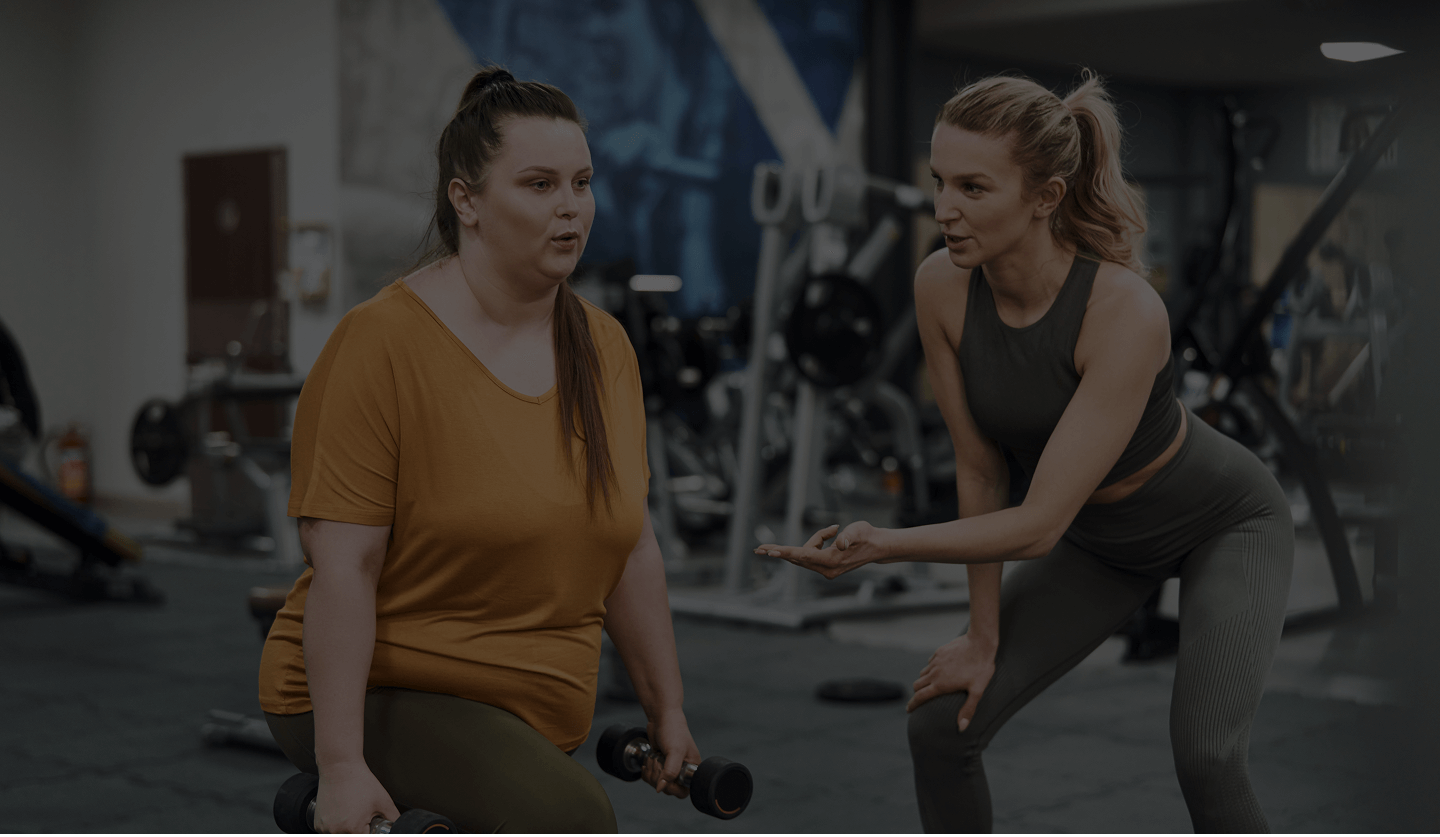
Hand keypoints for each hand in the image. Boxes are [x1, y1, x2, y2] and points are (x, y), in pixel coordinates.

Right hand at [313, 760, 399, 833]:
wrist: (340, 768)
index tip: (368, 820)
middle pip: (352, 836)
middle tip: (360, 812)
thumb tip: (397, 827)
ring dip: (346, 828)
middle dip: (359, 828)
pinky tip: (340, 810)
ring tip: (350, 809)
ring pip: (340, 834)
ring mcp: (325, 828)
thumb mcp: (384, 801)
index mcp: (353, 828)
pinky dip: (335, 825)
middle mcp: (336, 831)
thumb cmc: (359, 782)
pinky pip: (329, 831)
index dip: (369, 829)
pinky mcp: (317, 824)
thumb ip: (393, 818)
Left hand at [642, 711, 699, 799]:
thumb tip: (661, 788)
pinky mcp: (660, 765)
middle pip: (667, 789)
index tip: (664, 775)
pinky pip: (651, 778)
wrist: (661, 717)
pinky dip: (647, 771)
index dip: (671, 787)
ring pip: (657, 784)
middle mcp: (682, 770)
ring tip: (654, 758)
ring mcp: (670, 768)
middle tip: (658, 761)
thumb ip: (670, 771)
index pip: (682, 791)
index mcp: (692, 769)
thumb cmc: (674, 730)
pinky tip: (649, 760)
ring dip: (651, 772)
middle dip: (658, 777)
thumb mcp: (675, 751)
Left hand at [754, 521, 889, 579]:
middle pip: (798, 558)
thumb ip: (848, 535)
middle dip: (780, 552)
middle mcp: (826, 569)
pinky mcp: (826, 567)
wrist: (877, 547)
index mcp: (832, 561)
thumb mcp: (858, 529)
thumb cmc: (867, 535)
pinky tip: (832, 534)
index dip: (787, 552)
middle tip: (758, 549)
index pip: (804, 556)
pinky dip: (815, 544)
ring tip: (835, 530)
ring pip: (805, 555)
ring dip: (809, 543)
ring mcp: (826, 570)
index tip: (772, 552)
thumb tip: (840, 542)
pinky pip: (811, 554)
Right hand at [907, 633, 996, 732]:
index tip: (909, 710)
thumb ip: (968, 709)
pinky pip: (930, 662)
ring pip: (923, 673)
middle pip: (917, 685)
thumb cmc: (981, 668)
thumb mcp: (977, 691)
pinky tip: (939, 669)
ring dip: (924, 680)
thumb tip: (962, 728)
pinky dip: (931, 669)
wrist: (980, 643)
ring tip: (931, 685)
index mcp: (941, 684)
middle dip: (917, 693)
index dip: (913, 705)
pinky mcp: (939, 652)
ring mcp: (936, 661)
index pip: (920, 697)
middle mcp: (934, 673)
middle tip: (921, 698)